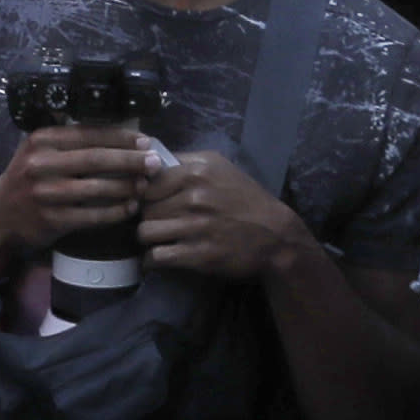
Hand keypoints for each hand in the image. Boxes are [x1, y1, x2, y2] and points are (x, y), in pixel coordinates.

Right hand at [0, 122, 151, 281]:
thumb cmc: (28, 177)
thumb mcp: (39, 150)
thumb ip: (69, 142)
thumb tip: (121, 136)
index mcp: (41, 140)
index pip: (88, 134)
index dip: (120, 138)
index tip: (145, 141)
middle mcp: (41, 164)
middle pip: (96, 160)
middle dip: (131, 160)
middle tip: (155, 162)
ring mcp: (46, 194)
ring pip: (97, 189)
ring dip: (127, 187)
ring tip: (145, 185)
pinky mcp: (52, 220)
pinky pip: (92, 215)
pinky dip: (115, 212)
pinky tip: (130, 208)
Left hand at [135, 145, 315, 282]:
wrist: (276, 235)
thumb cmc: (245, 198)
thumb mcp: (219, 167)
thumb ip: (185, 160)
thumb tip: (149, 159)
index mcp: (195, 172)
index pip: (147, 181)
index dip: (145, 193)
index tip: (150, 201)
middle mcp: (193, 197)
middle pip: (144, 207)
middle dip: (147, 216)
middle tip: (156, 222)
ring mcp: (195, 227)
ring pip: (145, 232)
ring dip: (148, 238)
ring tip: (157, 239)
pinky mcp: (199, 255)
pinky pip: (157, 257)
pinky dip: (152, 260)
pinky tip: (158, 258)